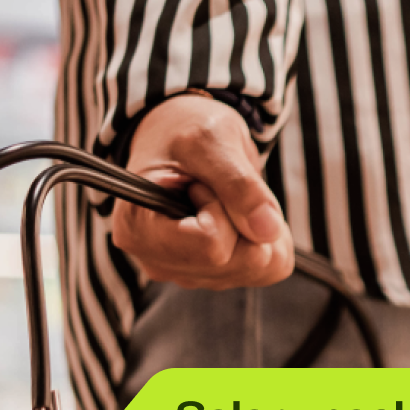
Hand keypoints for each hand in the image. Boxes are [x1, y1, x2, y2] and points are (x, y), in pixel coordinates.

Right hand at [113, 93, 292, 288]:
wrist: (183, 137)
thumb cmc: (185, 132)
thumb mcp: (210, 141)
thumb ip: (238, 184)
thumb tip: (268, 231)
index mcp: (139, 230)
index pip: (211, 246)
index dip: (221, 208)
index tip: (202, 183)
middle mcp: (159, 263)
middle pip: (240, 262)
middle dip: (244, 218)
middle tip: (215, 187)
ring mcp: (189, 275)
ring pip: (260, 268)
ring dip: (257, 226)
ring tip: (224, 197)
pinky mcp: (218, 277)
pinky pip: (271, 269)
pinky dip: (269, 239)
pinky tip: (239, 214)